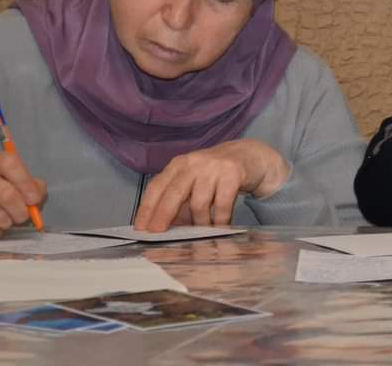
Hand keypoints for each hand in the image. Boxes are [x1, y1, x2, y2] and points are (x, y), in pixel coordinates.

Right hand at [0, 152, 46, 238]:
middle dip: (21, 211)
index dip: (26, 184)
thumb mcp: (18, 179)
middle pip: (6, 194)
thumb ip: (34, 187)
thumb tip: (36, 201)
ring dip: (8, 222)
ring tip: (8, 220)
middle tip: (24, 216)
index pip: (11, 165)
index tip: (34, 199)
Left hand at [133, 139, 289, 231]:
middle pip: (174, 193)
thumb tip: (163, 226)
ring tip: (201, 234)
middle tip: (157, 234)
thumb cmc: (217, 173)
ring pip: (198, 203)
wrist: (251, 156)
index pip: (157, 187)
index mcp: (179, 165)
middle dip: (163, 216)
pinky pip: (222, 205)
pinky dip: (220, 221)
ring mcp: (214, 168)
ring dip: (199, 224)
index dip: (147, 208)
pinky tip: (220, 228)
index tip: (141, 228)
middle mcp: (194, 163)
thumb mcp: (194, 179)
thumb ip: (179, 198)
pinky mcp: (233, 174)